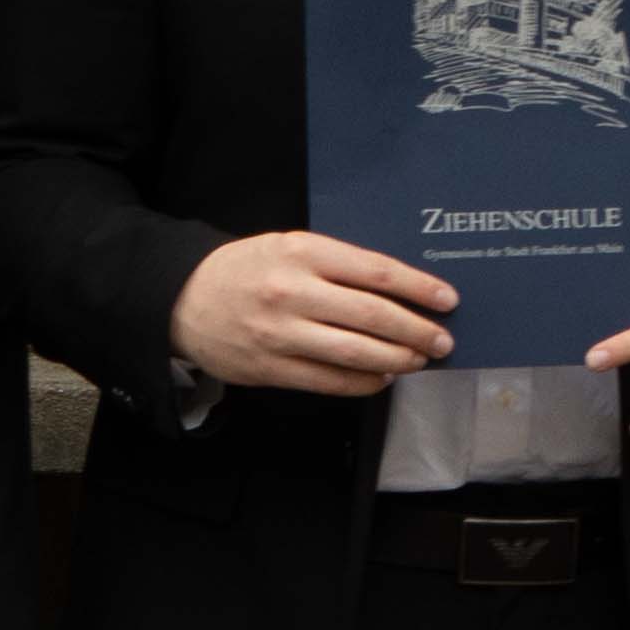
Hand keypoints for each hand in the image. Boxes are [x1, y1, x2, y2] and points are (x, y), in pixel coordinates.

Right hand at [172, 229, 456, 397]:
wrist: (182, 298)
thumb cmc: (248, 269)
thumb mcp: (289, 247)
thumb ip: (339, 265)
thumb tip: (401, 291)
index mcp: (302, 253)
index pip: (376, 272)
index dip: (418, 288)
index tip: (448, 299)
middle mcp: (292, 292)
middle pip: (372, 316)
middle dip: (416, 331)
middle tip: (443, 341)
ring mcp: (279, 334)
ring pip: (354, 352)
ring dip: (396, 360)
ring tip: (418, 360)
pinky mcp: (269, 368)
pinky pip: (328, 381)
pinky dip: (362, 383)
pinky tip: (382, 378)